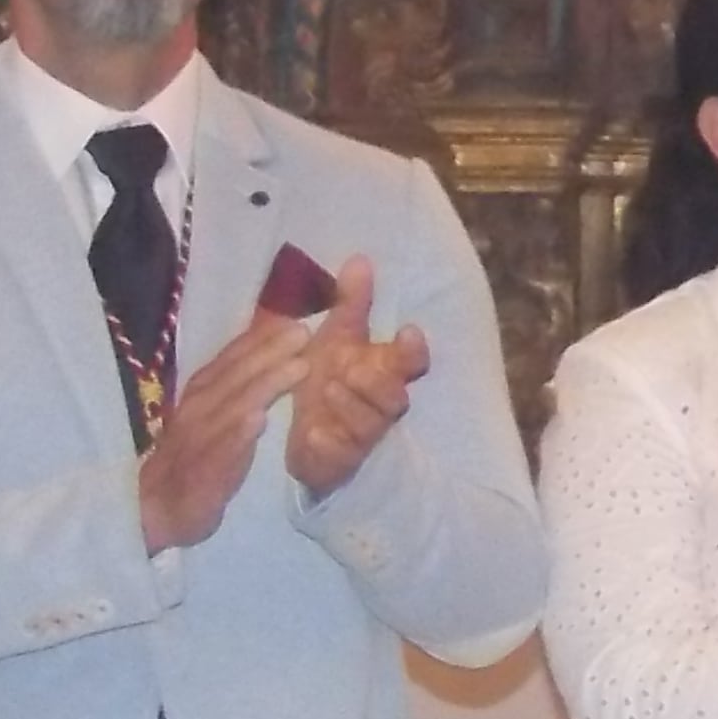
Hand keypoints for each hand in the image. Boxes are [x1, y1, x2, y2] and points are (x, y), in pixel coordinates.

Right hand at [137, 312, 314, 552]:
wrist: (159, 507)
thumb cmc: (196, 455)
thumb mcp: (216, 414)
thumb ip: (237, 383)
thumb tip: (270, 350)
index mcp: (202, 392)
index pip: (232, 358)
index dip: (260, 336)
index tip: (295, 314)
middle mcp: (197, 408)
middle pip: (234, 374)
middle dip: (268, 350)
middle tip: (304, 330)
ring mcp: (198, 439)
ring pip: (233, 406)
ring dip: (264, 385)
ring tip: (299, 366)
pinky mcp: (202, 472)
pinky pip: (221, 450)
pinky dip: (239, 434)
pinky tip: (259, 421)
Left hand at [282, 256, 431, 499]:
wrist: (304, 432)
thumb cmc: (328, 377)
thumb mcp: (336, 337)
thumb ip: (350, 304)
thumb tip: (360, 259)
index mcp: (383, 370)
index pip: (412, 361)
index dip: (413, 350)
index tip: (408, 331)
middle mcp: (379, 403)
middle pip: (395, 397)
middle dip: (377, 383)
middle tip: (354, 368)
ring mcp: (362, 433)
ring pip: (369, 424)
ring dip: (352, 407)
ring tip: (330, 389)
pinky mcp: (340, 459)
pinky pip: (340, 453)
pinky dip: (328, 444)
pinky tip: (312, 434)